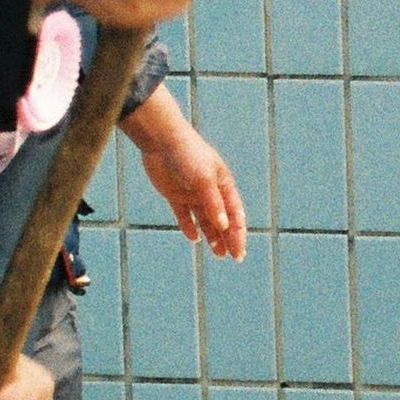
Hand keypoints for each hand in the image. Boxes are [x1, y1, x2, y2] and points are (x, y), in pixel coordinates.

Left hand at [131, 95, 247, 258]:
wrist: (160, 141)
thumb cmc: (188, 155)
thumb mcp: (203, 179)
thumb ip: (213, 203)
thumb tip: (224, 226)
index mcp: (223, 185)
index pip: (235, 214)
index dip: (238, 234)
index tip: (239, 252)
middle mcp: (210, 191)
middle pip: (223, 220)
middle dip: (229, 239)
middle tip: (233, 258)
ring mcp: (193, 194)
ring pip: (206, 221)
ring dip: (213, 237)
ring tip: (218, 254)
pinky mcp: (176, 196)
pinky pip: (185, 216)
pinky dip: (190, 227)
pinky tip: (194, 239)